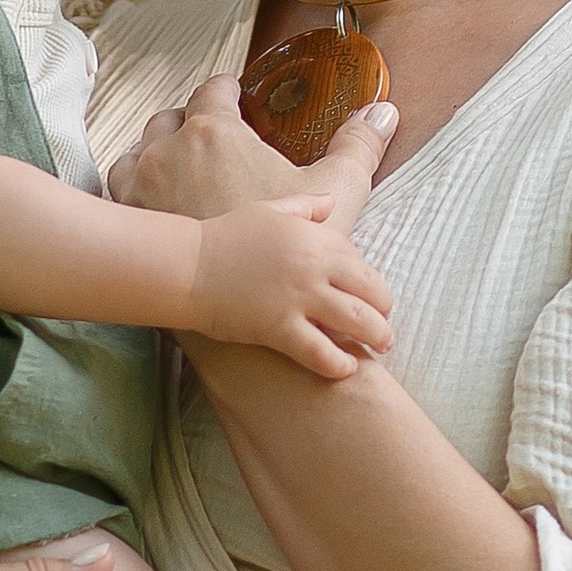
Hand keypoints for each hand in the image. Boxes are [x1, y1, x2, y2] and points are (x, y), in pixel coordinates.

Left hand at [112, 70, 396, 234]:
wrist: (235, 312)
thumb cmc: (286, 251)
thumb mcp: (337, 192)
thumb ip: (359, 146)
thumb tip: (383, 111)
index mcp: (216, 131)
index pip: (214, 90)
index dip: (227, 89)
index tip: (234, 93)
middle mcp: (171, 149)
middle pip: (171, 115)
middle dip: (189, 119)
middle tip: (208, 131)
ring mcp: (142, 182)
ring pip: (140, 147)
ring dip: (157, 147)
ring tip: (178, 160)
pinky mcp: (129, 216)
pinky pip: (120, 183)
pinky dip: (135, 181)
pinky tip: (152, 194)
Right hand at [183, 195, 391, 376]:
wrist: (186, 266)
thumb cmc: (223, 237)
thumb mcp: (267, 211)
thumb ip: (304, 206)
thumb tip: (330, 201)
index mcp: (315, 237)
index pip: (361, 263)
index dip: (370, 283)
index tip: (370, 297)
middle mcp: (314, 267)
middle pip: (371, 292)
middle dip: (384, 312)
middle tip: (385, 328)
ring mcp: (299, 298)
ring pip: (356, 322)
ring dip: (375, 338)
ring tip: (379, 349)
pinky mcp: (280, 328)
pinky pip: (321, 352)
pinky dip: (340, 364)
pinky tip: (346, 369)